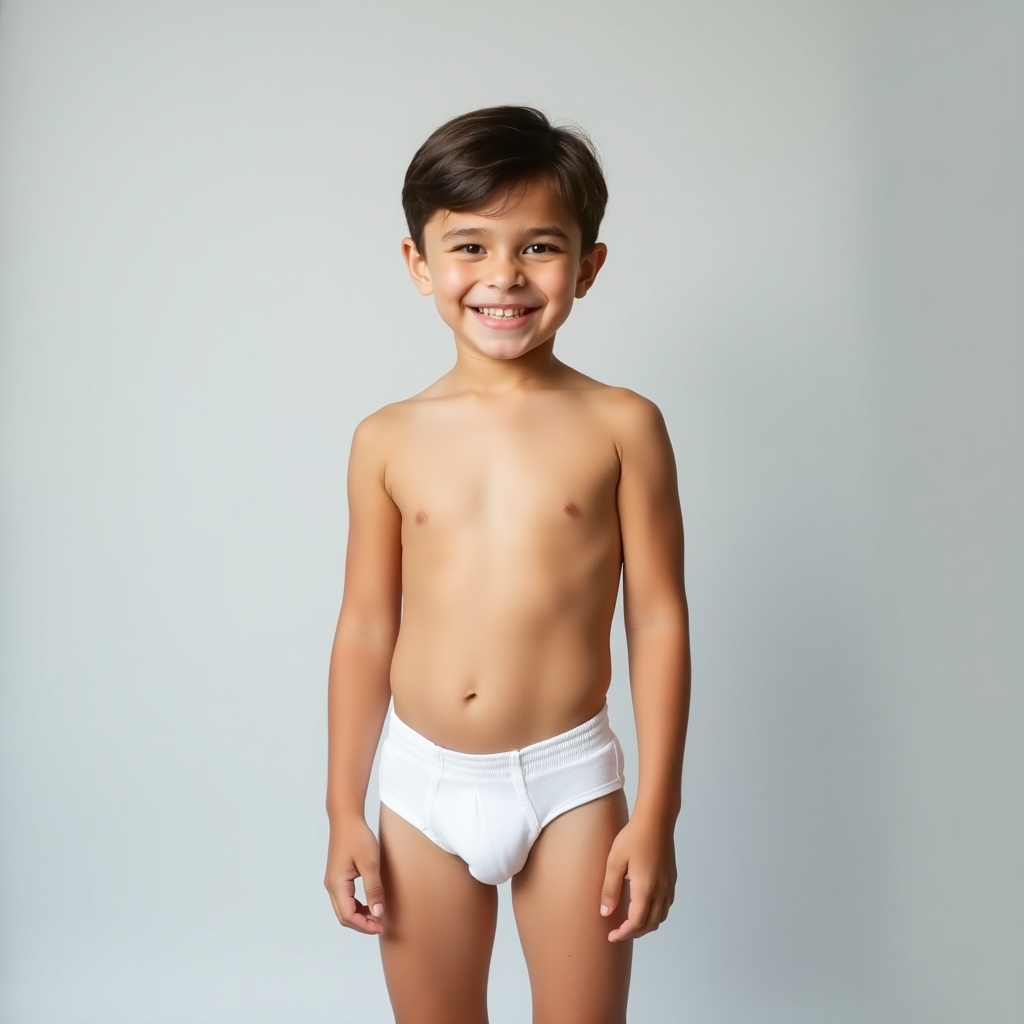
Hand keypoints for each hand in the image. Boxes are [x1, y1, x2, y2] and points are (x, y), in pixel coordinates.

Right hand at [324, 815, 385, 934]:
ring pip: (344, 908)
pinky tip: (370, 902)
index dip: (365, 925)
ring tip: (377, 915)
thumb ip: (373, 889)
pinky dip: (357, 905)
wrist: (346, 818)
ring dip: (359, 915)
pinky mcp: (338, 876)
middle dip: (362, 924)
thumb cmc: (357, 837)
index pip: (348, 916)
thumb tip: (377, 913)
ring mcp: (333, 881)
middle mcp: (331, 886)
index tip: (381, 927)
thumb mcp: (370, 863)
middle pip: (344, 916)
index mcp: (337, 884)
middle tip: (381, 925)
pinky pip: (345, 898)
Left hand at [600, 814, 676, 941]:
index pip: (636, 922)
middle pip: (651, 924)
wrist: (656, 820)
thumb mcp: (615, 862)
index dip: (624, 933)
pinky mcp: (672, 878)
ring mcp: (669, 885)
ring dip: (647, 924)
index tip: (612, 936)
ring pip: (661, 916)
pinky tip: (645, 905)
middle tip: (618, 931)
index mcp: (645, 889)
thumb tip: (605, 913)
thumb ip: (610, 889)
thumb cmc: (633, 837)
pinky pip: (666, 904)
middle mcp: (661, 891)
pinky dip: (656, 913)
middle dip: (635, 932)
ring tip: (631, 922)